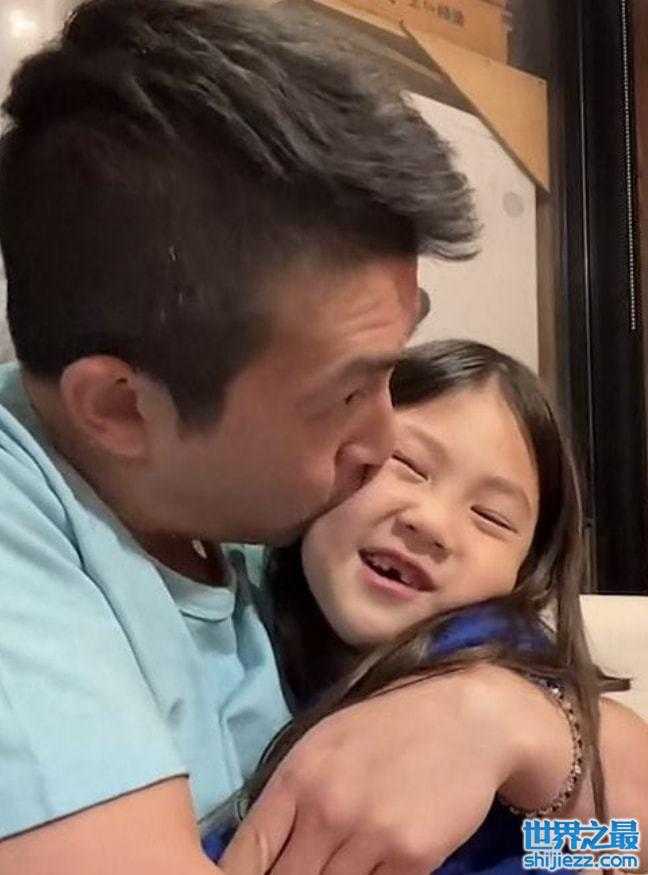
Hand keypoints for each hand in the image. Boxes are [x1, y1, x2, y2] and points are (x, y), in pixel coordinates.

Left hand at [221, 667, 515, 874]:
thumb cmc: (388, 725)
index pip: (247, 853)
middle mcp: (328, 809)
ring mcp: (370, 837)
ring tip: (331, 865)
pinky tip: (368, 866)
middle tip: (293, 871)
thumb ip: (289, 791)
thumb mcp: (324, 741)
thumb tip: (258, 846)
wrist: (465, 719)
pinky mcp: (412, 859)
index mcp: (298, 776)